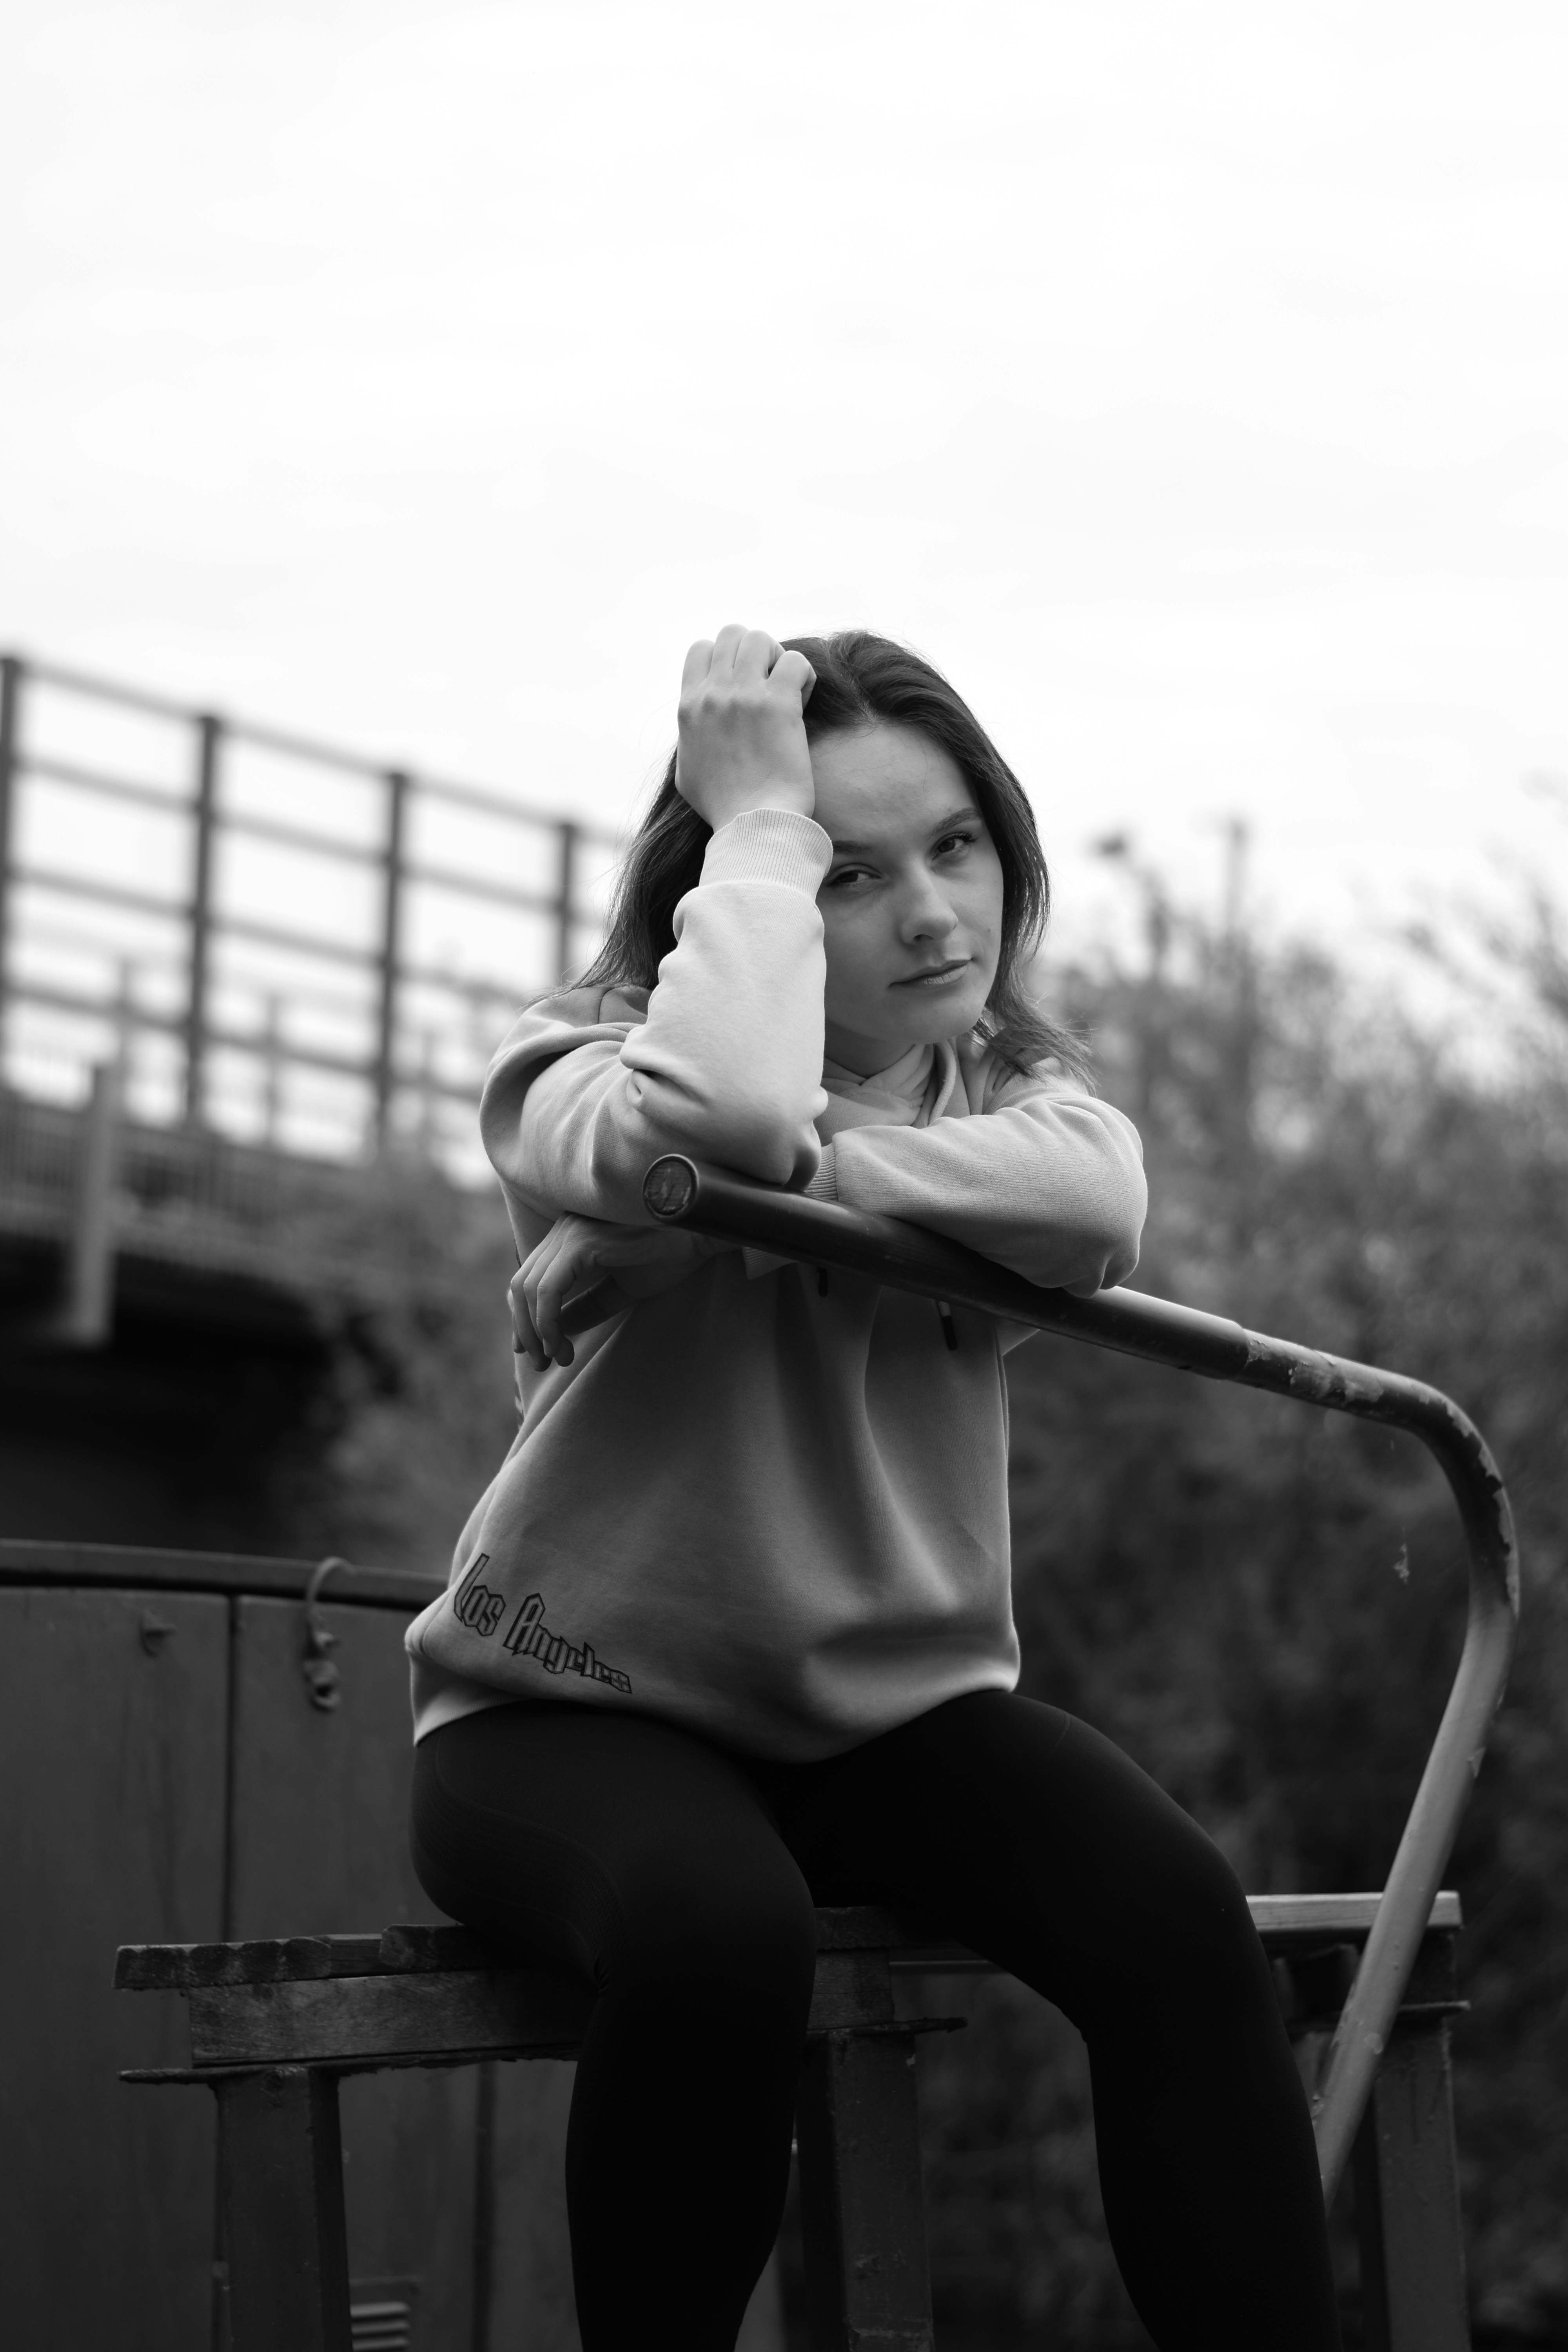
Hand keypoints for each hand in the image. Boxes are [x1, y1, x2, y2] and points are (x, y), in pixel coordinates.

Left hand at [509, 1214, 718, 1369]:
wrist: (700, 1237)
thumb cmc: (668, 1258)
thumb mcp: (620, 1290)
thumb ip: (586, 1307)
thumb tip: (556, 1332)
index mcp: (569, 1237)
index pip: (528, 1280)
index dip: (524, 1318)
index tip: (535, 1350)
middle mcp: (563, 1229)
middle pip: (520, 1285)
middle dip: (525, 1330)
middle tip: (543, 1363)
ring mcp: (569, 1233)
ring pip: (528, 1289)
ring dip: (537, 1332)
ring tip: (559, 1357)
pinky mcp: (580, 1244)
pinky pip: (548, 1290)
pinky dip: (547, 1321)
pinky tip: (561, 1344)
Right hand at [674, 625, 816, 831]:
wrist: (752, 824)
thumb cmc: (723, 807)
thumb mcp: (687, 772)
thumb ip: (689, 740)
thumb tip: (695, 729)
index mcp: (688, 707)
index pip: (700, 648)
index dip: (726, 658)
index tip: (742, 685)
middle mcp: (712, 695)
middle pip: (731, 634)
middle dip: (754, 651)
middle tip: (769, 682)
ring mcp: (743, 696)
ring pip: (761, 639)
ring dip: (778, 658)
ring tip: (787, 689)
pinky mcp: (778, 704)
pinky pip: (794, 660)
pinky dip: (803, 675)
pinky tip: (803, 701)